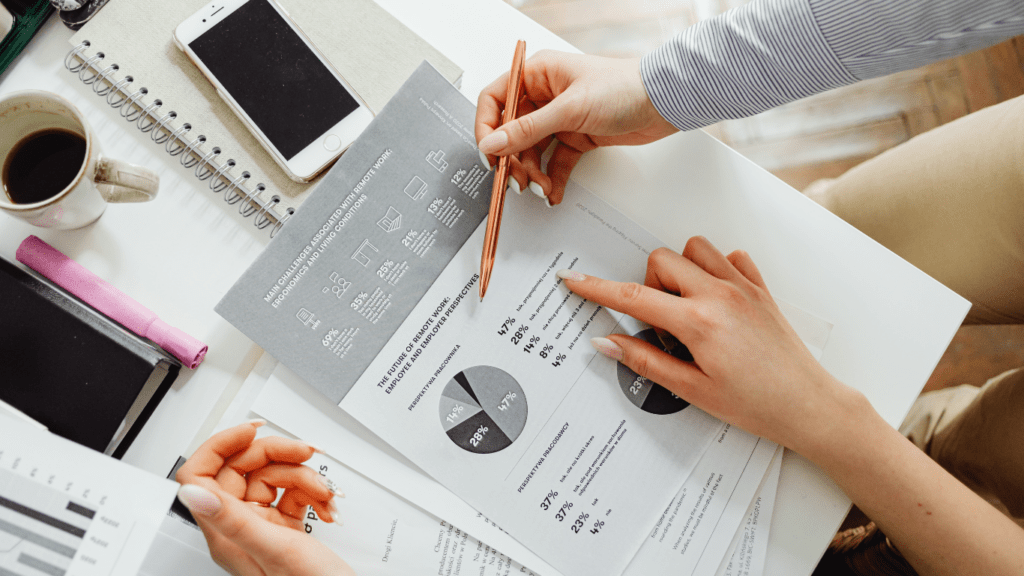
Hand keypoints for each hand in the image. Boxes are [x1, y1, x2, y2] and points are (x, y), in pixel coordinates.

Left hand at [175, 421, 353, 575]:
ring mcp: (262, 528)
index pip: (200, 476)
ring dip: (305, 478)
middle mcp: (239, 528)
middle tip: (304, 453)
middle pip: (244, 469)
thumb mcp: (273, 548)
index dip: (222, 446)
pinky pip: (292, 494)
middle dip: (279, 456)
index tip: (250, 432)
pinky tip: (325, 506)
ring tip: (323, 492)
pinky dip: (313, 493)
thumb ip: (232, 518)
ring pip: (273, 478)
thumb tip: (191, 492)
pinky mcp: (284, 529)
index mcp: (225, 532)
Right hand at [475, 50, 676, 205]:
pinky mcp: (576, 137)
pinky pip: (554, 161)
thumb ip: (528, 129)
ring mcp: (560, 118)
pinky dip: (552, 178)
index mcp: (537, 74)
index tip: (490, 154)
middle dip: (513, 159)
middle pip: (511, 132)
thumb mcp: (570, 109)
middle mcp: (544, 95)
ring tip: (542, 188)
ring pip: (532, 151)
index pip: (495, 100)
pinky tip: (553, 192)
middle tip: (517, 181)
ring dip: (534, 173)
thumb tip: (494, 142)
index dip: (487, 128)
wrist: (663, 102)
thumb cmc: (624, 87)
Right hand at [558, 237, 865, 456]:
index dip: (596, 288)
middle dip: (648, 284)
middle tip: (658, 323)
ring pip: (694, 249)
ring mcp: (742, 287)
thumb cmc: (756, 403)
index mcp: (699, 322)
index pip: (633, 297)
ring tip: (685, 308)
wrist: (807, 405)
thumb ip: (645, 361)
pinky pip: (729, 257)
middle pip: (661, 260)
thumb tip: (608, 342)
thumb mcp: (692, 389)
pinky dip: (715, 270)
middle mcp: (720, 295)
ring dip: (680, 270)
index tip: (575, 279)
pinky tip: (714, 300)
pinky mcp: (760, 288)